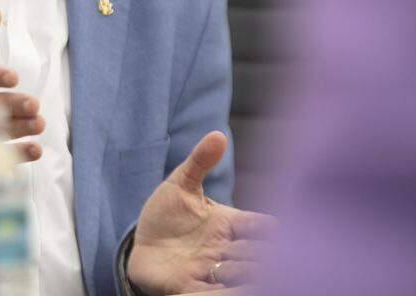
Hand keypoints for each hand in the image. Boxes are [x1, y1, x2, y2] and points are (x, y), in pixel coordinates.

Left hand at [127, 131, 275, 293]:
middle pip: (259, 255)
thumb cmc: (167, 214)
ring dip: (241, 274)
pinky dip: (223, 292)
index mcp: (230, 224)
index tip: (275, 228)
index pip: (262, 227)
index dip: (269, 228)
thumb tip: (218, 134)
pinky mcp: (193, 288)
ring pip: (243, 276)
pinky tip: (220, 284)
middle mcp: (227, 249)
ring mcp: (213, 271)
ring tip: (225, 268)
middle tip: (237, 251)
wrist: (141, 245)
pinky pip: (215, 294)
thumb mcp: (180, 184)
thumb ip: (199, 161)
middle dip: (256, 255)